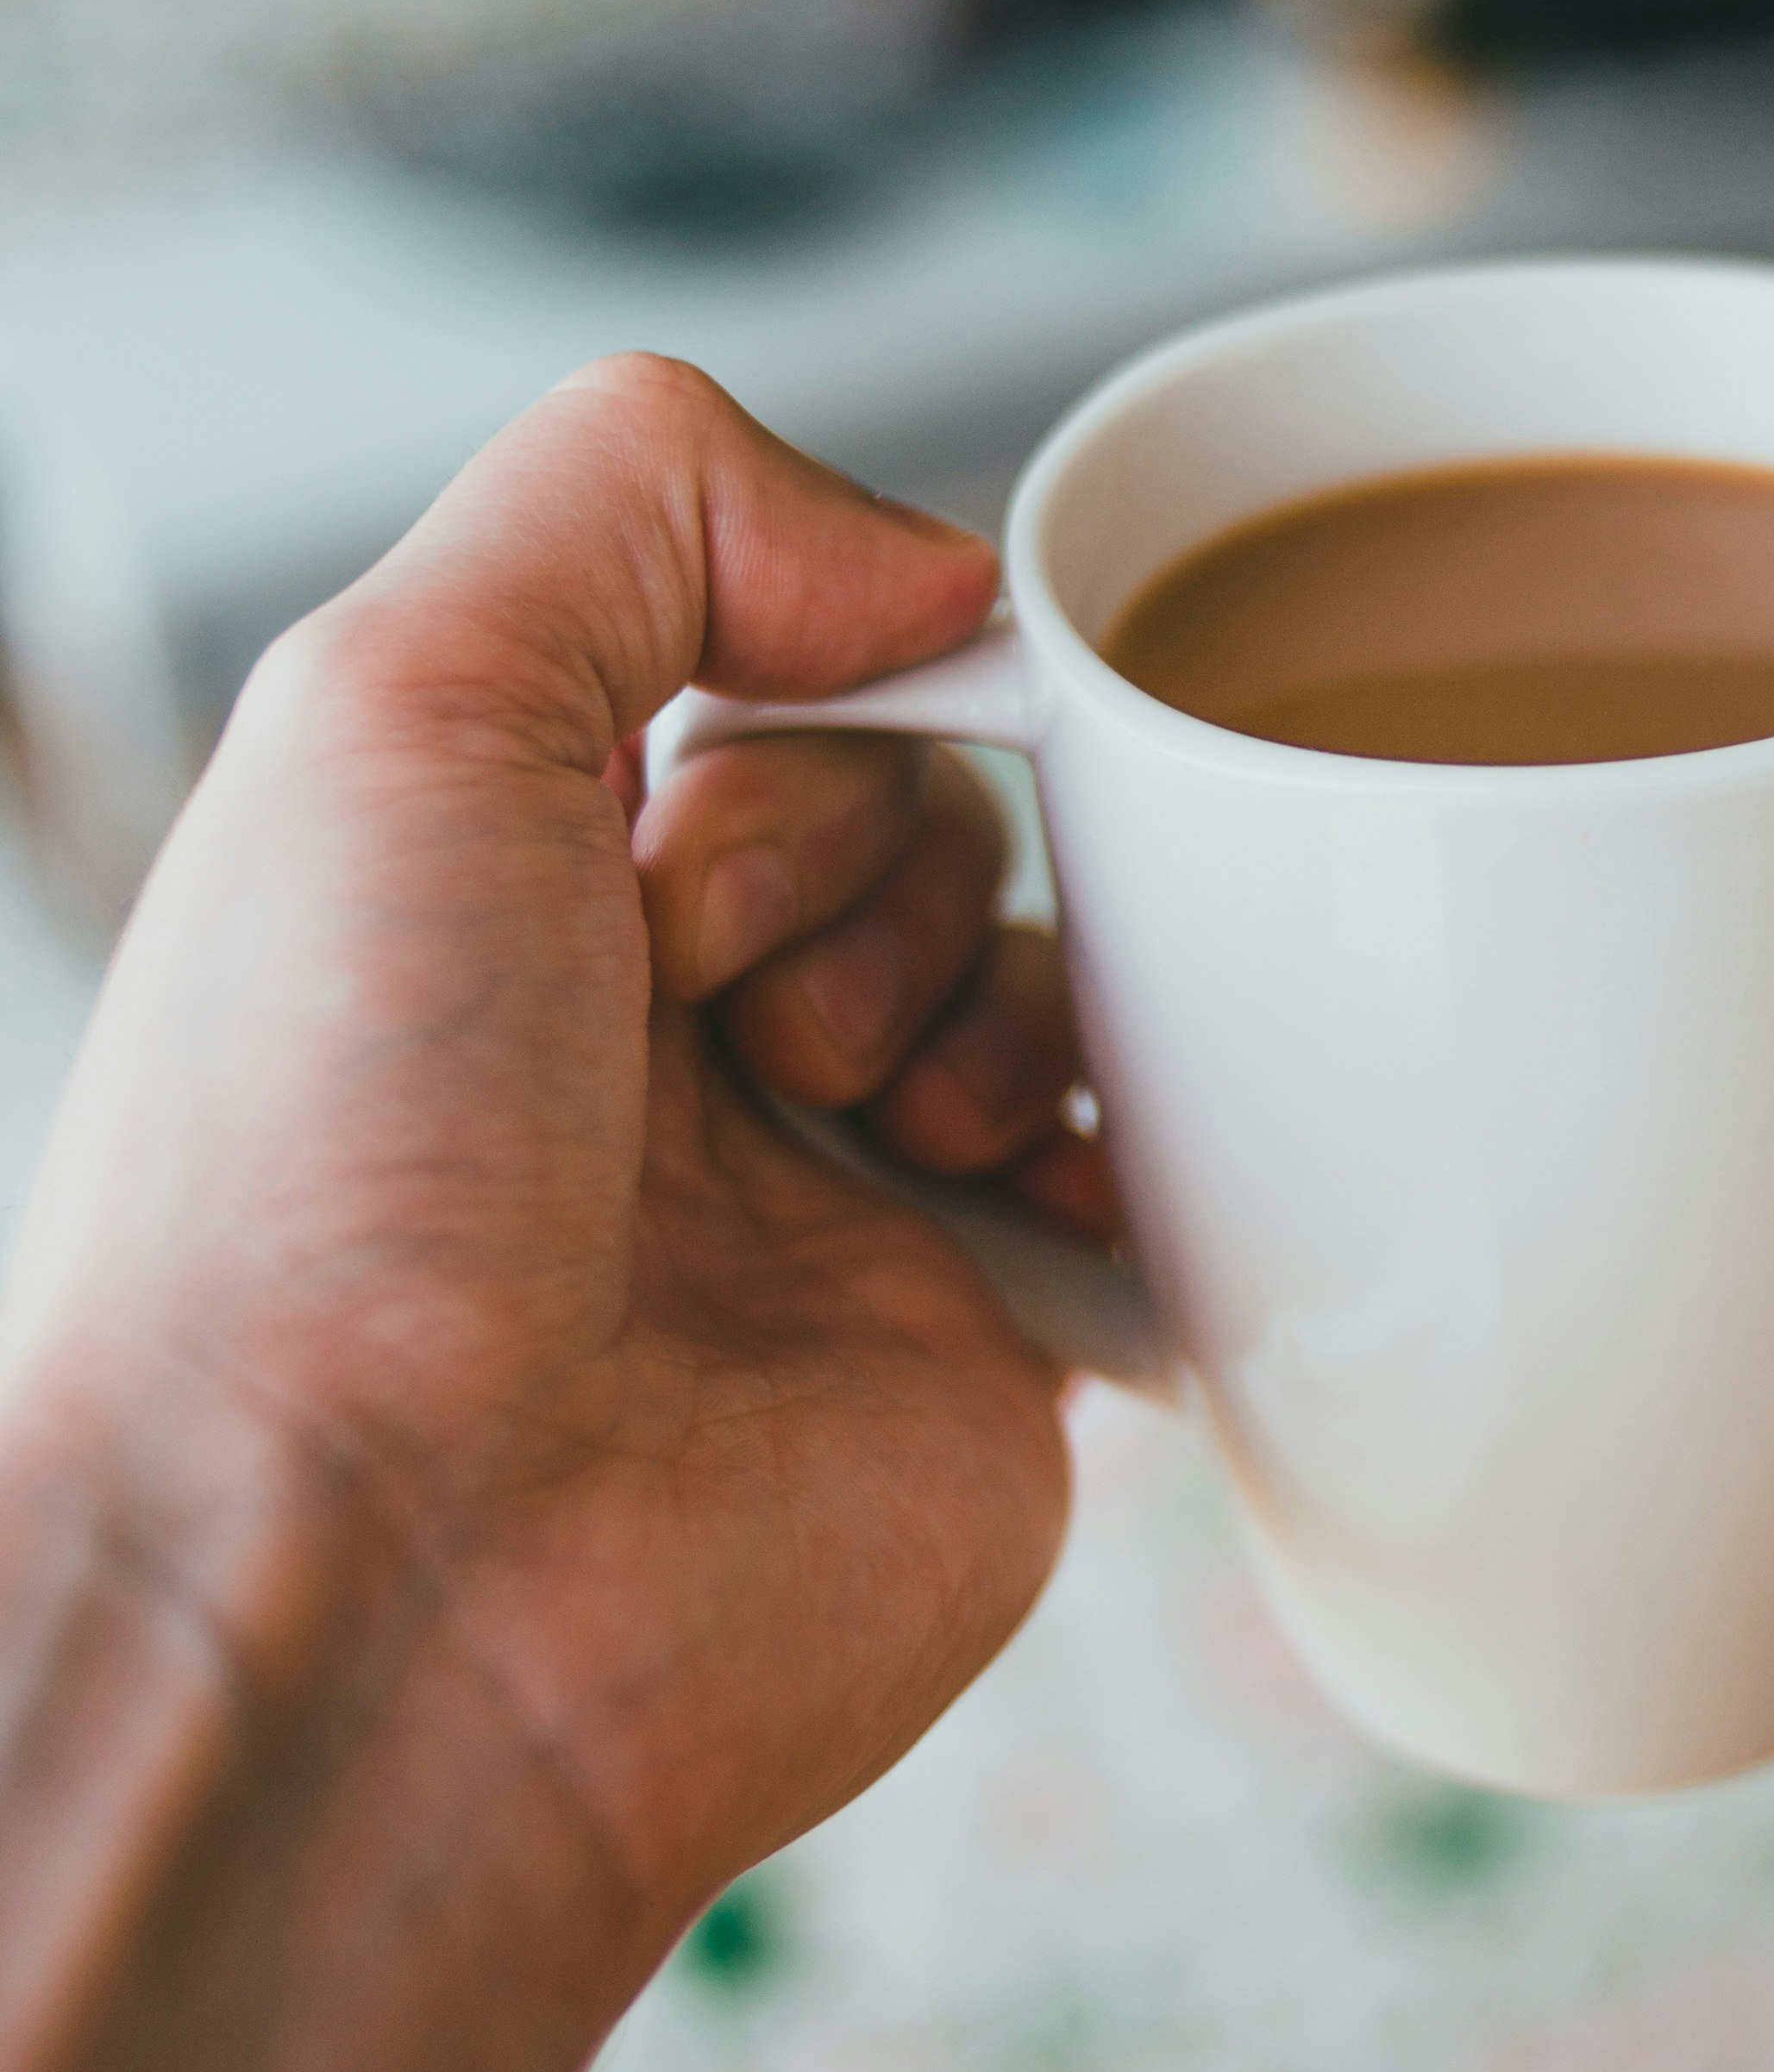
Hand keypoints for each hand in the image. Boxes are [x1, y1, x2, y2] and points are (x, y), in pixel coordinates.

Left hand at [0, 353, 1095, 1972]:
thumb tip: (923, 558)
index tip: (684, 821)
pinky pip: (1155, 1184)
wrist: (376, 1583)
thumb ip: (636, 489)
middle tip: (726, 1014)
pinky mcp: (982, 1357)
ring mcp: (834, 1200)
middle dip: (859, 865)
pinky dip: (1137, 1159)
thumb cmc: (320, 1174)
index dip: (783, 709)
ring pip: (1047, 968)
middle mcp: (660, 1036)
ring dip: (975, 1007)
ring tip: (855, 1134)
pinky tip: (1019, 1199)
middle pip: (924, 802)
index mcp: (502, 884)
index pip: (764, 677)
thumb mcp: (393, 696)